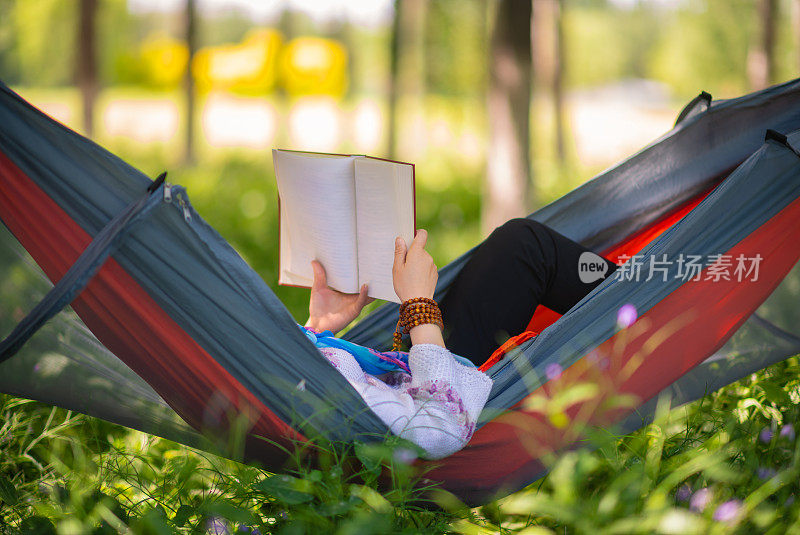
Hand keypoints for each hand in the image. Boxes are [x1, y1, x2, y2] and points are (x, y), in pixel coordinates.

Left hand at [305, 260, 372, 334]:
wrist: (317, 324)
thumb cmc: (318, 307)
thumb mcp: (318, 288)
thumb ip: (319, 276)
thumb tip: (314, 261)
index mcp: (345, 289)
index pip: (355, 278)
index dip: (359, 269)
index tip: (362, 257)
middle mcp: (352, 295)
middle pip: (364, 284)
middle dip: (369, 275)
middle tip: (372, 262)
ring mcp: (354, 303)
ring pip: (367, 292)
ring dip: (372, 284)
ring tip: (375, 273)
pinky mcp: (354, 310)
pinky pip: (361, 301)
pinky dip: (364, 294)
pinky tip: (365, 286)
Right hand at [392, 230, 444, 346]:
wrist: (418, 302)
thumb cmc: (405, 285)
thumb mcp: (397, 268)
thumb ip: (399, 252)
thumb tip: (401, 239)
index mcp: (417, 252)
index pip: (422, 234)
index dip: (417, 233)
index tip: (410, 237)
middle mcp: (427, 257)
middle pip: (420, 249)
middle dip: (412, 254)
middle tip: (403, 265)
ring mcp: (433, 266)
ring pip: (423, 260)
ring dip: (417, 264)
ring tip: (408, 276)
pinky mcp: (435, 274)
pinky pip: (427, 268)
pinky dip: (422, 271)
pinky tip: (415, 281)